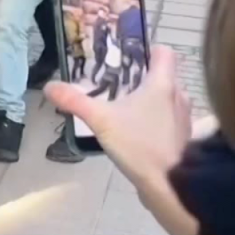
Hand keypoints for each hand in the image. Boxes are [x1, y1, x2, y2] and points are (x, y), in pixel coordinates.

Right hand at [45, 45, 192, 193]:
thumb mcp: (100, 120)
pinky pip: (170, 118)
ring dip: (151, 98)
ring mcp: (184, 118)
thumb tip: (49, 86)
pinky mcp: (184, 138)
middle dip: (142, 76)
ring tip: (126, 106)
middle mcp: (179, 96)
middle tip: (118, 82)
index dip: (148, 49)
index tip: (128, 55)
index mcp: (162, 84)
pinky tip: (138, 130)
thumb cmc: (138, 144)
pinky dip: (157, 118)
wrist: (169, 185)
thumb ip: (74, 101)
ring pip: (168, 97)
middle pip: (164, 75)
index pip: (164, 52)